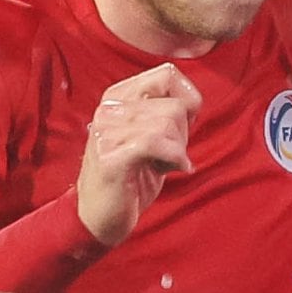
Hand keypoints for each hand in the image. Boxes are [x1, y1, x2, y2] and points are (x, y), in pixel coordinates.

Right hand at [74, 64, 198, 245]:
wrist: (98, 217)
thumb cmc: (129, 177)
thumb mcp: (149, 136)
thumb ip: (165, 113)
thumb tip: (193, 100)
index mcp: (117, 97)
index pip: (167, 74)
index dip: (188, 98)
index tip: (184, 125)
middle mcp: (109, 109)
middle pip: (174, 105)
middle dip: (182, 134)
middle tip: (168, 155)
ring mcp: (107, 131)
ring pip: (168, 123)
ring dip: (177, 149)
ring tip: (164, 164)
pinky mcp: (111, 156)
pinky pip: (156, 142)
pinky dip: (174, 158)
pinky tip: (173, 170)